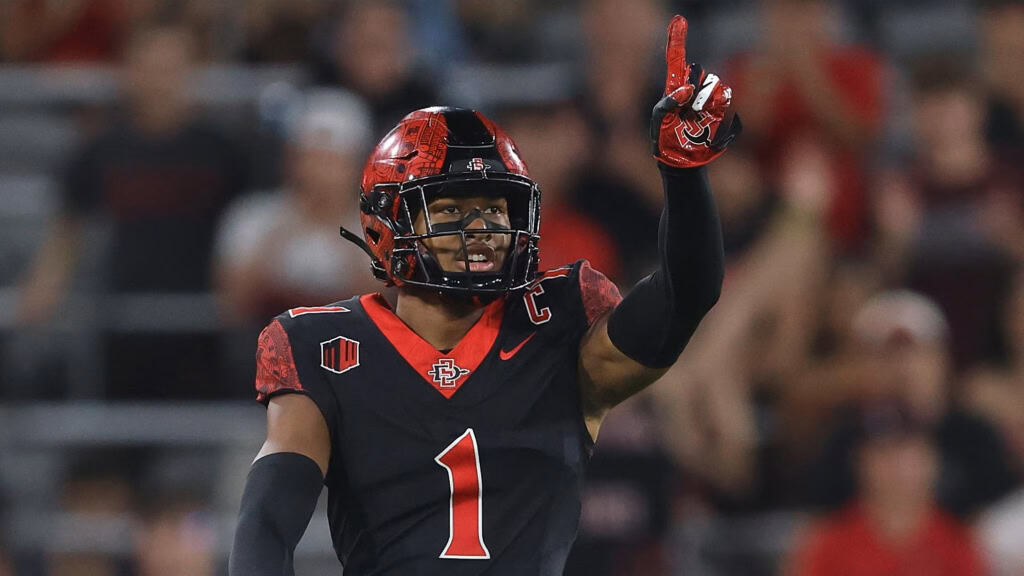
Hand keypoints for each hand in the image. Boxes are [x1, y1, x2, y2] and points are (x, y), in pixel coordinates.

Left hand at [651, 15, 739, 168]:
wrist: (683, 159)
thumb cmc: (665, 139)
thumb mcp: (658, 121)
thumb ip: (666, 102)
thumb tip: (686, 88)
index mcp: (673, 87)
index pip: (676, 59)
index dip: (677, 39)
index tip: (679, 19)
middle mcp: (692, 88)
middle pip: (698, 70)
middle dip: (693, 86)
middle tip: (687, 108)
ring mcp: (707, 97)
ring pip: (712, 83)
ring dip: (703, 101)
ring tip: (695, 119)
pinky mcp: (720, 107)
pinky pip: (725, 95)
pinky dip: (717, 106)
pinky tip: (708, 118)